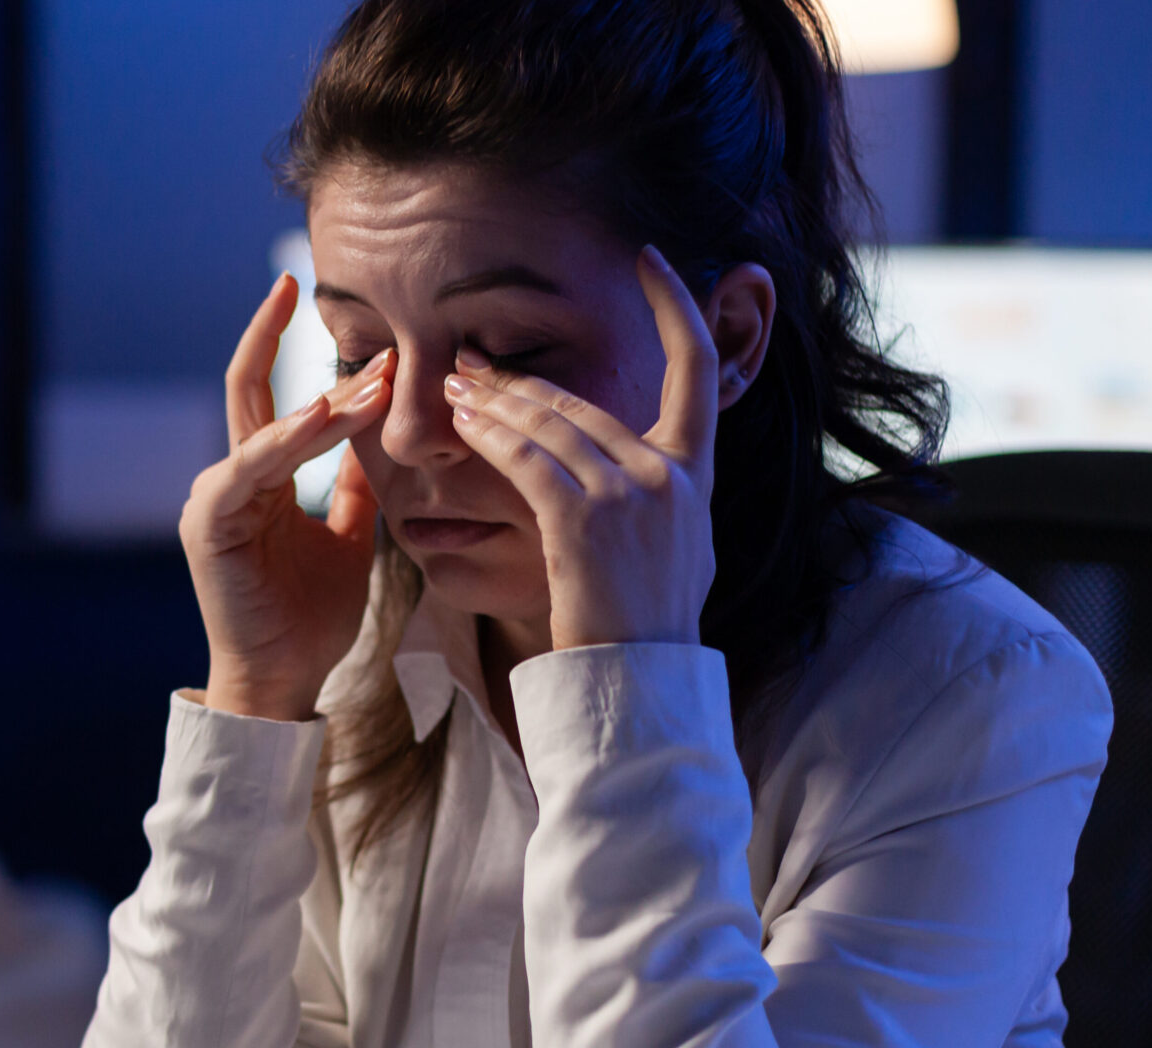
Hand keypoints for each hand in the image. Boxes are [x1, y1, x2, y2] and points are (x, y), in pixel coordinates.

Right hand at [181, 274, 394, 721]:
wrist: (283, 679)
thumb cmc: (310, 618)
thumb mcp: (348, 537)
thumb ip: (353, 487)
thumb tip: (374, 439)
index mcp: (259, 478)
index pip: (276, 397)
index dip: (307, 356)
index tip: (358, 324)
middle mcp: (231, 478)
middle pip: (249, 386)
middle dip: (270, 330)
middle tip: (304, 280)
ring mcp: (215, 497)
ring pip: (264, 424)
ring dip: (320, 398)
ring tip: (371, 372)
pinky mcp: (210, 522)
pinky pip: (252, 467)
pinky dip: (287, 439)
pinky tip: (323, 414)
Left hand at [443, 246, 720, 651]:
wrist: (643, 684)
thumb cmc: (648, 628)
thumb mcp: (677, 551)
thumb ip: (664, 498)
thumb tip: (649, 471)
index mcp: (697, 476)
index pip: (700, 369)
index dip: (679, 305)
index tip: (653, 259)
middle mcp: (670, 475)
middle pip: (585, 402)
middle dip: (519, 378)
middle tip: (470, 359)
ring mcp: (632, 494)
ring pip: (549, 425)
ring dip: (492, 402)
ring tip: (450, 385)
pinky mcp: (586, 520)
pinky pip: (528, 459)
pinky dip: (491, 436)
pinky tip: (460, 423)